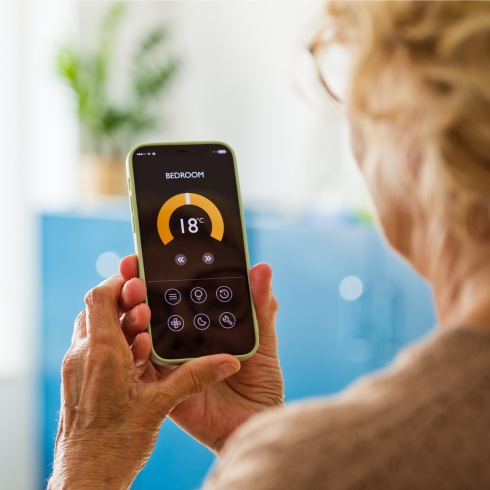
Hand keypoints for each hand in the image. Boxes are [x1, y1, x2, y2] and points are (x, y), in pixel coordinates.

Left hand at [49, 271, 239, 489]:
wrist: (85, 479)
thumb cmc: (116, 445)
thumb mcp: (160, 406)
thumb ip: (195, 376)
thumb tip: (228, 361)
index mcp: (102, 353)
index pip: (101, 297)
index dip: (119, 282)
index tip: (139, 279)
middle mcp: (83, 355)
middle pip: (97, 308)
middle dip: (123, 301)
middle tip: (147, 304)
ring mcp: (77, 368)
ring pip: (93, 326)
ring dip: (118, 321)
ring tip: (145, 330)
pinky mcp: (77, 381)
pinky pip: (92, 347)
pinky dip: (113, 341)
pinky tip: (136, 356)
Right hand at [115, 255, 283, 454]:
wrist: (258, 421)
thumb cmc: (261, 379)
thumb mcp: (263, 337)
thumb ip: (260, 305)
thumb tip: (262, 268)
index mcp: (199, 324)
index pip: (175, 293)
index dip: (160, 273)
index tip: (147, 252)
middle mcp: (179, 340)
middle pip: (151, 309)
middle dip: (136, 285)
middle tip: (130, 267)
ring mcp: (168, 363)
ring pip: (140, 334)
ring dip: (133, 313)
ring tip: (134, 294)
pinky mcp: (163, 387)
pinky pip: (145, 368)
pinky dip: (139, 350)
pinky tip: (141, 335)